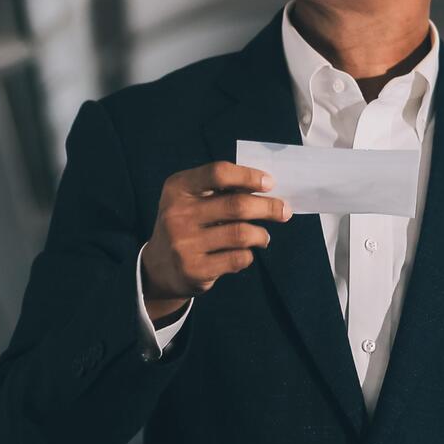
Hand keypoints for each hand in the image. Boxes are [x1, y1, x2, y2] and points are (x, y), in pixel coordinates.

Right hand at [140, 160, 292, 321]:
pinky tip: (245, 253)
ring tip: (264, 237)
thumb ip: (220, 190)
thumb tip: (266, 186)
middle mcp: (177, 214)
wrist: (159, 267)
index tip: (269, 183)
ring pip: (241, 233)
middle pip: (236, 205)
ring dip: (261, 234)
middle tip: (284, 211)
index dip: (248, 176)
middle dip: (268, 207)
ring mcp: (184, 244)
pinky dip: (248, 255)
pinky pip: (237, 258)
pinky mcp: (194, 270)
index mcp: (177, 188)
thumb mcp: (191, 200)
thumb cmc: (187, 224)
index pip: (218, 173)